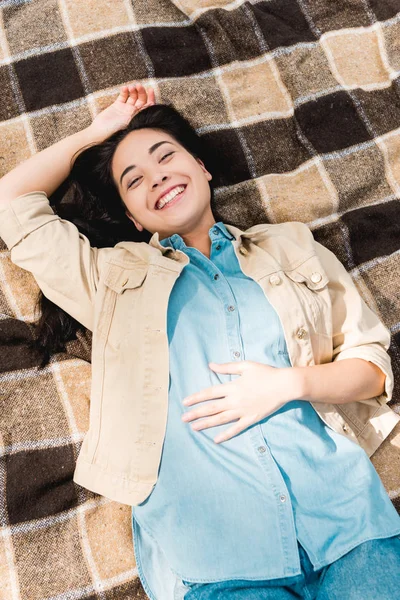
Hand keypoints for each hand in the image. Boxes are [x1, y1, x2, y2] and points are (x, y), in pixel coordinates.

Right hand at [87, 82, 155, 141]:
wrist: (102, 131)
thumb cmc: (116, 130)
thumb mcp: (131, 121)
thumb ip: (139, 113)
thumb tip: (151, 105)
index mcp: (139, 117)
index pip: (148, 106)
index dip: (151, 97)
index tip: (150, 89)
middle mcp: (134, 113)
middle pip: (141, 99)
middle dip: (141, 91)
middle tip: (138, 85)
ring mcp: (125, 109)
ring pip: (133, 96)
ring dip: (133, 90)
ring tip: (130, 87)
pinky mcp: (117, 106)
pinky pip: (123, 96)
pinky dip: (124, 91)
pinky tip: (124, 88)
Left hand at [181, 361, 301, 442]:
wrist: (284, 385)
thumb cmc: (265, 373)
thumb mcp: (245, 366)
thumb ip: (226, 367)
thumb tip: (210, 365)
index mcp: (232, 387)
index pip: (209, 393)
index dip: (196, 398)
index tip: (185, 402)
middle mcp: (235, 400)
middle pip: (211, 408)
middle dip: (196, 413)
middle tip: (183, 418)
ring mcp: (242, 411)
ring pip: (220, 419)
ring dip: (206, 424)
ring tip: (194, 428)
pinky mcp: (251, 419)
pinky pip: (236, 429)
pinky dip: (226, 434)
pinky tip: (216, 439)